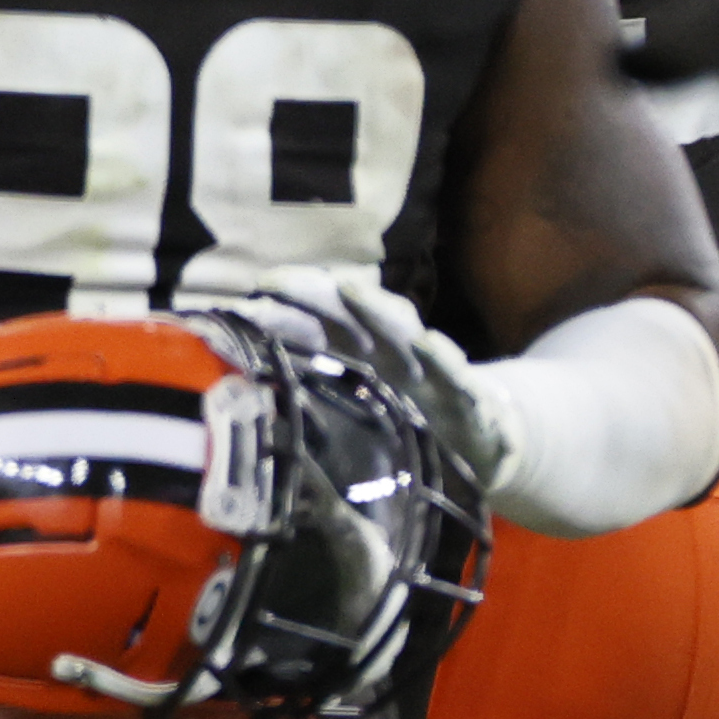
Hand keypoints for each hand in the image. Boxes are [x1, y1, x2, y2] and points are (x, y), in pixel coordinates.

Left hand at [249, 267, 523, 501]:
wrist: (482, 439)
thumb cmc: (404, 419)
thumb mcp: (351, 409)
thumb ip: (303, 388)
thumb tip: (236, 372)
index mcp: (363, 354)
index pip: (322, 319)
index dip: (291, 301)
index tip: (255, 288)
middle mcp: (394, 352)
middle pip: (356, 314)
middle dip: (319, 292)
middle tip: (281, 280)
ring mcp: (431, 371)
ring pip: (404, 331)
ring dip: (377, 309)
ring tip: (349, 289)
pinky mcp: (468, 397)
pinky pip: (458, 377)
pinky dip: (446, 360)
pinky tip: (431, 345)